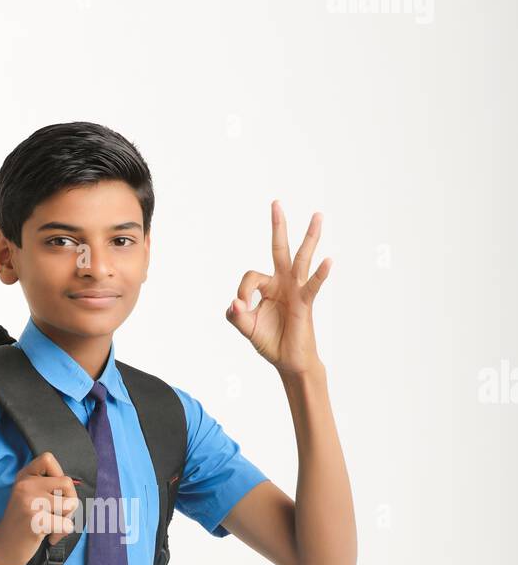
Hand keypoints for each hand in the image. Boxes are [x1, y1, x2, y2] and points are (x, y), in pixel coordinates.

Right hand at [0, 451, 79, 564]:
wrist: (1, 547)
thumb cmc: (22, 523)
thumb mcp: (28, 496)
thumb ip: (46, 485)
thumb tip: (73, 486)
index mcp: (24, 477)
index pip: (48, 459)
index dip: (59, 475)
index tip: (53, 493)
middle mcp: (26, 485)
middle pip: (67, 483)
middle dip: (69, 502)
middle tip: (57, 515)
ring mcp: (30, 502)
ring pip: (71, 504)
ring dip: (67, 518)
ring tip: (52, 526)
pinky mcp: (36, 521)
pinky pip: (67, 524)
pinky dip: (62, 533)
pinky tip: (49, 537)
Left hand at [226, 201, 331, 375]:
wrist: (289, 362)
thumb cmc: (271, 341)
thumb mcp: (247, 328)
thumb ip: (236, 316)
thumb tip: (234, 303)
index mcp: (268, 287)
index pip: (251, 277)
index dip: (243, 291)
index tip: (241, 308)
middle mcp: (282, 283)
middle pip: (280, 249)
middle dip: (278, 226)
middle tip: (276, 203)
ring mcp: (295, 290)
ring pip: (302, 259)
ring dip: (309, 237)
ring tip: (317, 215)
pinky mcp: (305, 303)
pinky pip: (313, 286)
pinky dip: (320, 274)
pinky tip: (329, 261)